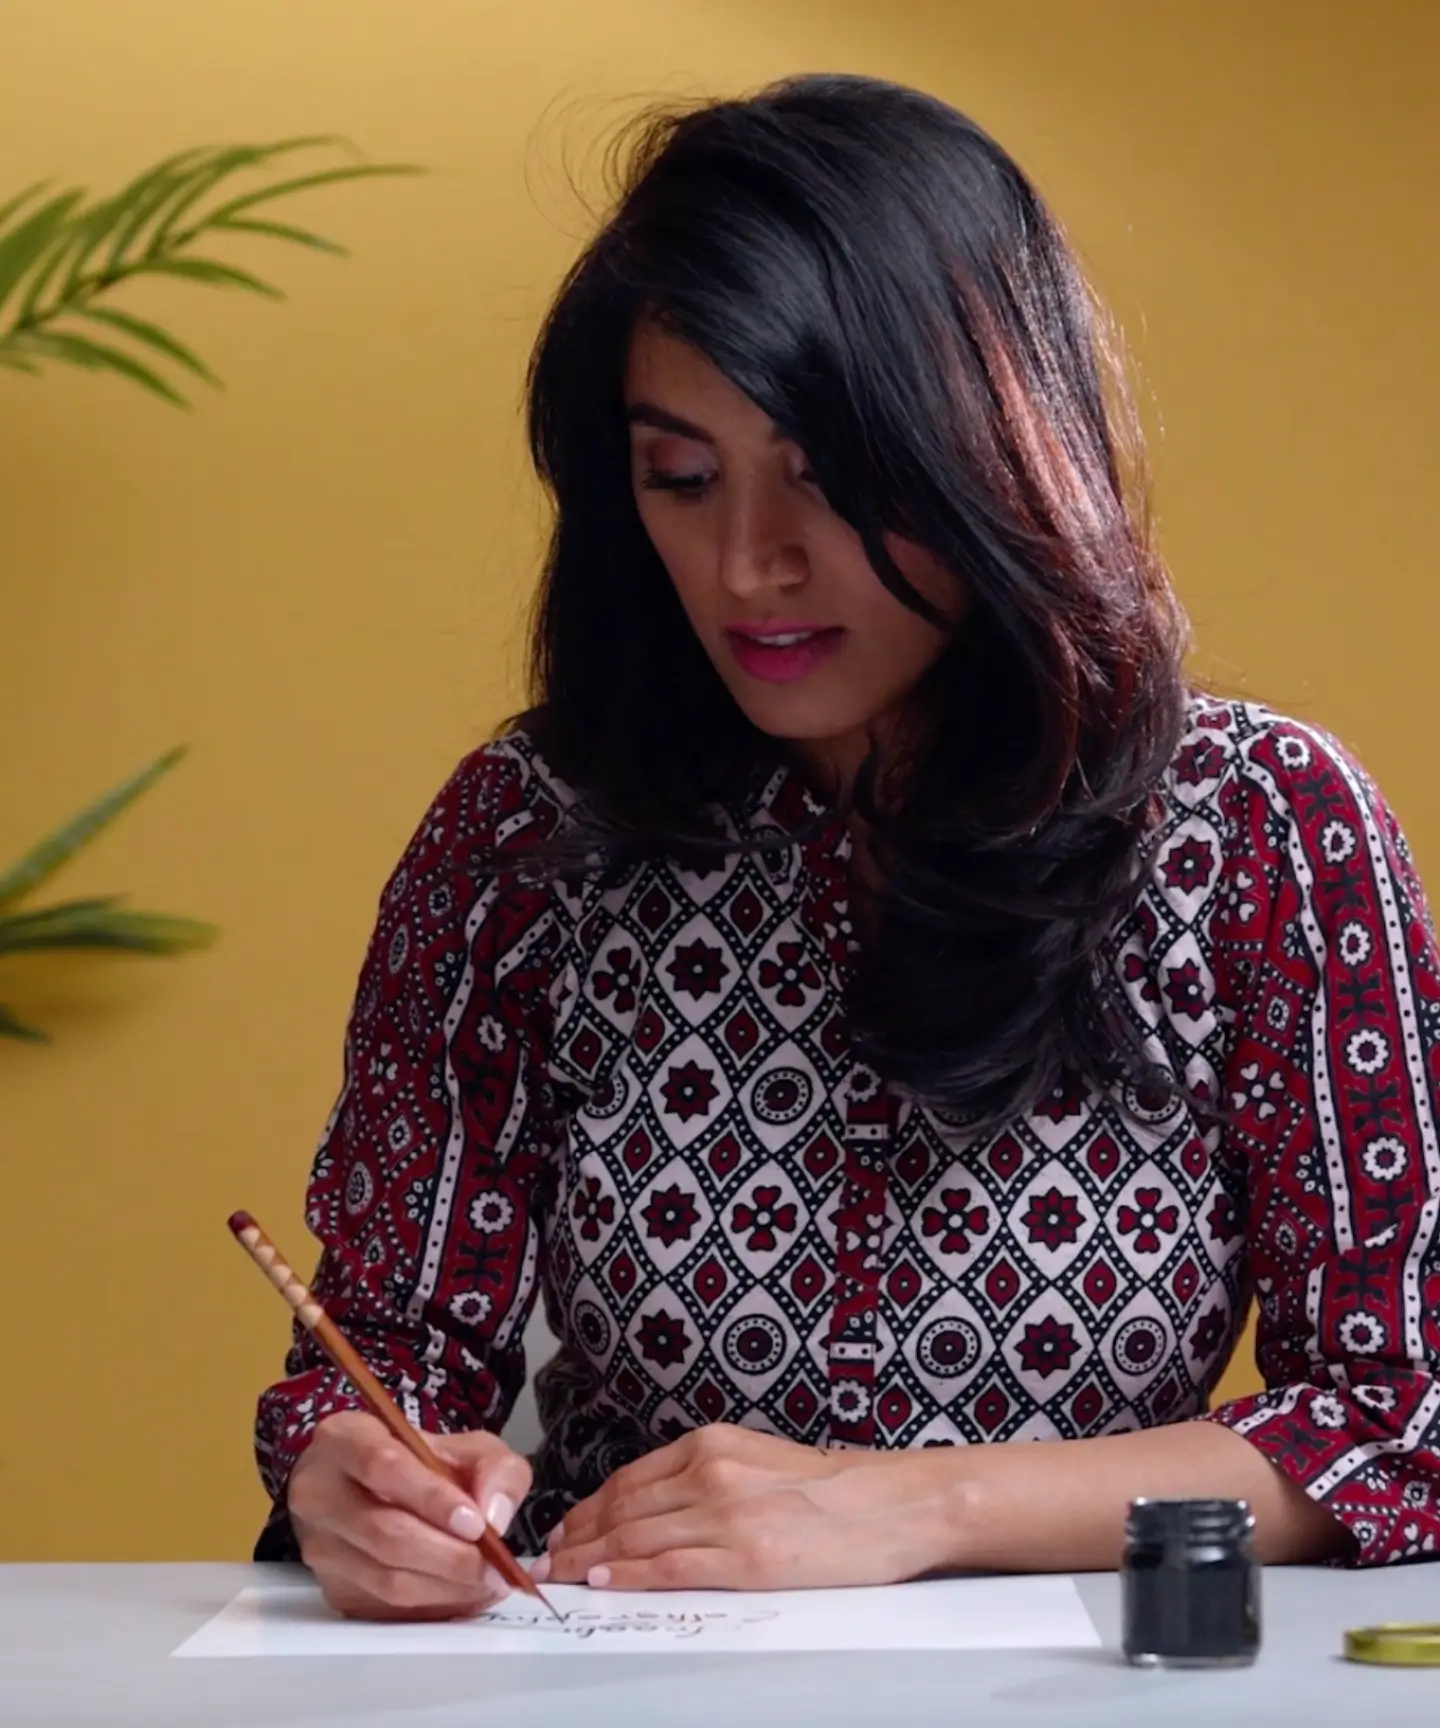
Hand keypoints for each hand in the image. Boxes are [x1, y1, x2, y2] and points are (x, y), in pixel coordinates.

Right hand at [288, 1412, 531, 1620]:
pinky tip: (462, 1595)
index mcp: (345, 1439)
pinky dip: (432, 1607)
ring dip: (445, 1588)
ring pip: (385, 1579)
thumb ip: (494, 1468)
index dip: (432, 1498)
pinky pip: (386, 1608)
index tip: (476, 1523)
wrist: (373, 1488)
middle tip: (493, 1566)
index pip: (384, 1467)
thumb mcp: (465, 1446)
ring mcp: (320, 1546)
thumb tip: (494, 1516)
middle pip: (385, 1532)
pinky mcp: (332, 1588)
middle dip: (449, 1555)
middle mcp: (319, 1492)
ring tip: (486, 1582)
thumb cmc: (419, 1463)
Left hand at [539, 1423, 948, 1591]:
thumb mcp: (757, 1460)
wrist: (891, 1504)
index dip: (588, 1507)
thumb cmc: (830, 1489)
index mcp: (713, 1444)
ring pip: (637, 1537)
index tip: (563, 1528)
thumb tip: (651, 1508)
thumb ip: (705, 1476)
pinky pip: (672, 1567)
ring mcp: (728, 1515)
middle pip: (624, 1508)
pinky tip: (602, 1581)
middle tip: (545, 1557)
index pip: (629, 1479)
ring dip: (590, 1558)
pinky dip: (630, 1575)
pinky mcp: (748, 1558)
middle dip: (577, 1535)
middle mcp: (713, 1472)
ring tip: (559, 1574)